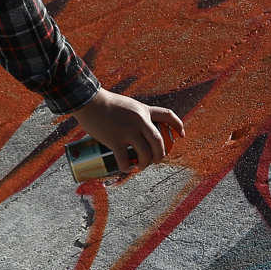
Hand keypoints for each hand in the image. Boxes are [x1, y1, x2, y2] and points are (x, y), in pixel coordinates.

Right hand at [69, 88, 184, 173]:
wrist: (89, 101)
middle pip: (159, 142)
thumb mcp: (128, 105)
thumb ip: (136, 116)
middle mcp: (140, 120)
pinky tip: (125, 168)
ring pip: (145, 153)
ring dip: (146, 163)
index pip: (168, 116)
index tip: (181, 135)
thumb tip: (140, 131)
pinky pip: (124, 158)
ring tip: (141, 166)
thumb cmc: (106, 103)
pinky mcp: (115, 140)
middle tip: (156, 160)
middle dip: (160, 155)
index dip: (178, 126)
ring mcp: (128, 131)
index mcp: (144, 110)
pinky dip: (126, 167)